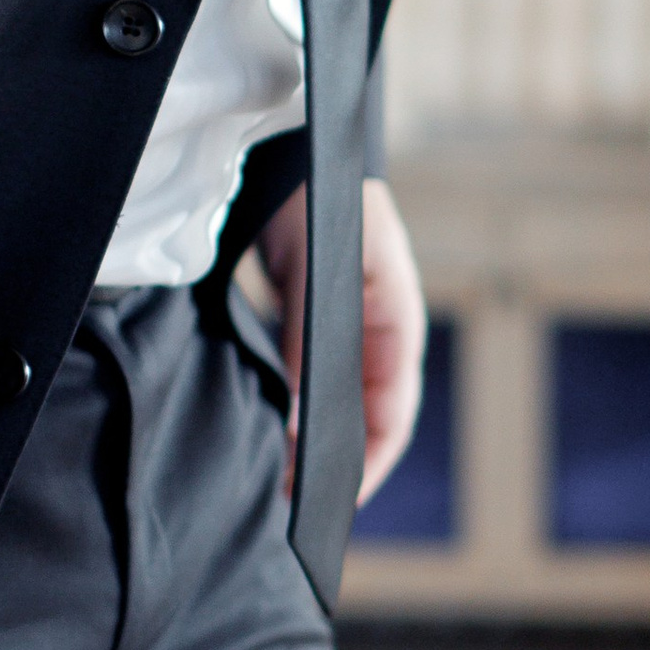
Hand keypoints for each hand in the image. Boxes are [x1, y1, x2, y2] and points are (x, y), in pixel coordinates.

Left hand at [255, 175, 426, 502]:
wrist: (288, 144)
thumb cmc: (320, 197)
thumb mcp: (320, 276)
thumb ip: (308, 346)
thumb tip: (293, 423)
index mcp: (397, 326)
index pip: (393, 416)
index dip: (367, 467)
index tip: (331, 504)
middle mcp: (373, 334)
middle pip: (361, 419)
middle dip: (329, 464)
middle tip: (286, 506)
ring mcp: (340, 327)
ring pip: (327, 401)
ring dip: (301, 438)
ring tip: (266, 476)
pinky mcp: (303, 317)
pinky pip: (298, 376)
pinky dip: (281, 405)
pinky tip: (252, 424)